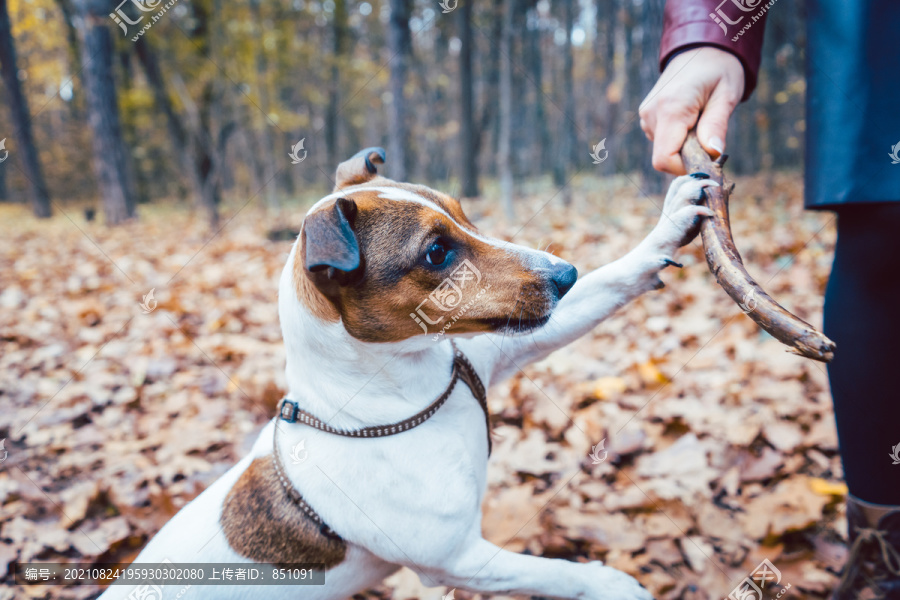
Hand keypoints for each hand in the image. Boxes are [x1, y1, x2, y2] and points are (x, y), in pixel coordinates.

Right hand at [639, 47, 744, 174]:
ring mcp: (646, 115)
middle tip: (708, 135)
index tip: (707, 158)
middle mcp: (652, 113)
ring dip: (683, 146)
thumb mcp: (726, 96)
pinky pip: (661, 140)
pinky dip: (677, 138)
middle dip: (688, 156)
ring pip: (662, 150)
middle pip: (664, 157)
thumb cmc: (719, 70)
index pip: (665, 159)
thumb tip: (713, 153)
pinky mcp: (646, 116)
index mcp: (671, 108)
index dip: (685, 168)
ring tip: (699, 121)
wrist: (701, 48)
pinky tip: (689, 119)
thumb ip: (716, 126)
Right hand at [647, 174, 716, 255]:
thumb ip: (693, 217)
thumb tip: (710, 212)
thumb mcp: (683, 226)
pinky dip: (702, 210)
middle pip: (679, 183)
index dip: (690, 177)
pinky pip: (690, 210)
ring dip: (700, 187)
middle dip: (696, 179)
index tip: (703, 177)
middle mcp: (669, 207)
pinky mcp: (675, 223)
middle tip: (711, 181)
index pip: (676, 184)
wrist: (654, 254)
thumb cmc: (670, 243)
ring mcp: (671, 214)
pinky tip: (710, 214)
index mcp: (669, 206)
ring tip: (714, 186)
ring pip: (684, 192)